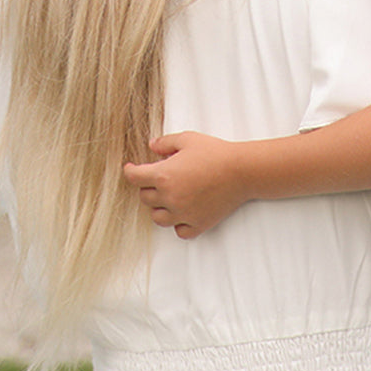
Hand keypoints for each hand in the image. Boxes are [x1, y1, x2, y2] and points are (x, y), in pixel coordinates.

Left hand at [123, 131, 246, 238]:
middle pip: (144, 198)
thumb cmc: (215, 152)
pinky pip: (179, 231)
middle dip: (148, 186)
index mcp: (163, 176)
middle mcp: (169, 198)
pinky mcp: (197, 224)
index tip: (131, 168)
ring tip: (170, 196)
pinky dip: (178, 223)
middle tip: (159, 177)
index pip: (134, 178)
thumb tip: (152, 147)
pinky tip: (183, 212)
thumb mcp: (188, 139)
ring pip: (157, 218)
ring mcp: (182, 214)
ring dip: (159, 206)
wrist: (241, 170)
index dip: (129, 171)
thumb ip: (165, 143)